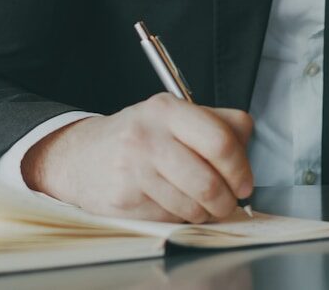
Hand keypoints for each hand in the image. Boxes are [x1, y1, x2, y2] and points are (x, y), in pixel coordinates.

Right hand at [21, 93, 254, 222]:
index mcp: (166, 109)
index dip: (241, 167)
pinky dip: (180, 218)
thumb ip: (216, 123)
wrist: (81, 156)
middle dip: (227, 200)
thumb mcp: (172, 116)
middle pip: (210, 181)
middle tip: (228, 202)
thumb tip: (247, 148)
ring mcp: (132, 168)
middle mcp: (147, 136)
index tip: (244, 182)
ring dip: (205, 213)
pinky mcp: (124, 199)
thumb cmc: (138, 138)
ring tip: (199, 204)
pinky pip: (170, 219)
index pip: (221, 139)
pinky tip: (170, 204)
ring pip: (193, 206)